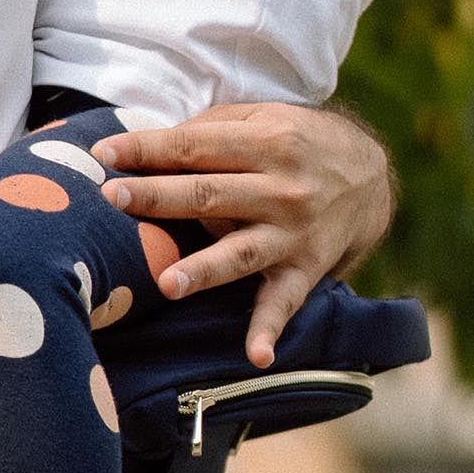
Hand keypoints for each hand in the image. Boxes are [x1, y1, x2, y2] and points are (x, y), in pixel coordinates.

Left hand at [96, 101, 394, 363]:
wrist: (369, 177)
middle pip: (211, 194)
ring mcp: (292, 232)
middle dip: (160, 197)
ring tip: (168, 283)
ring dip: (204, 269)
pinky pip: (283, 302)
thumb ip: (210, 130)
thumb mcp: (262, 117)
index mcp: (267, 141)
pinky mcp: (304, 269)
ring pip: (240, 252)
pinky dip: (270, 330)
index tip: (104, 155)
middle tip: (114, 199)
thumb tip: (147, 148)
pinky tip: (256, 355)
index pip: (196, 146)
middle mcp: (281, 188)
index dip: (148, 150)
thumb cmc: (296, 143)